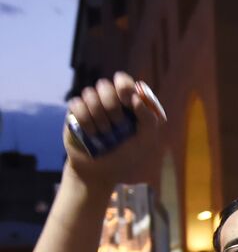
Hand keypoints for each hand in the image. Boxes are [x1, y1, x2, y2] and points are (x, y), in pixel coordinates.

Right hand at [62, 72, 166, 187]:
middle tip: (118, 123)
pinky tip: (91, 134)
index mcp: (126, 103)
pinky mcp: (75, 114)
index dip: (124, 85)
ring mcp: (90, 106)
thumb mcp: (145, 140)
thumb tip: (136, 98)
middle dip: (112, 104)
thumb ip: (149, 119)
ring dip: (99, 115)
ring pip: (90, 94)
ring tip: (105, 133)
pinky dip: (85, 120)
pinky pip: (77, 104)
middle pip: (105, 85)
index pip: (123, 80)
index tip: (127, 100)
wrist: (101, 171)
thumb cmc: (126, 155)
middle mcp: (108, 101)